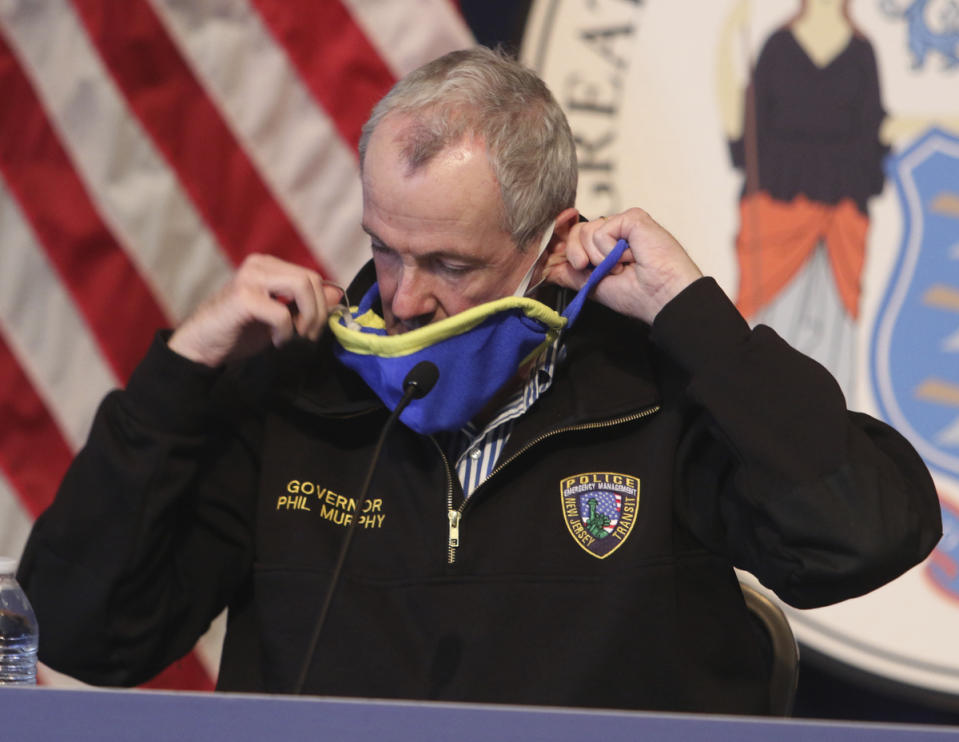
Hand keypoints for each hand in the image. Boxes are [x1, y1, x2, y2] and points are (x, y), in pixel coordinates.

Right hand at [168, 254, 342, 366]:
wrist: (202, 346)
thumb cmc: (240, 331)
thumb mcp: (282, 317)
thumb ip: (306, 304)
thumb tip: (337, 294)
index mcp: (268, 265)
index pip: (312, 277)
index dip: (321, 305)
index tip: (312, 329)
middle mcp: (259, 265)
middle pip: (310, 280)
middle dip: (318, 313)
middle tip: (307, 336)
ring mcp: (249, 278)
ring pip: (301, 287)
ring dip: (306, 318)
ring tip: (294, 336)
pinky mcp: (242, 297)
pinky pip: (281, 312)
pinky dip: (285, 332)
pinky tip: (275, 340)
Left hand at [544, 208, 701, 323]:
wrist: (661, 297)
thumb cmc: (638, 296)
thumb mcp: (593, 287)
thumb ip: (570, 275)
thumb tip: (547, 268)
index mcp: (605, 248)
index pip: (575, 238)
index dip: (563, 247)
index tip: (561, 261)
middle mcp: (614, 234)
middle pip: (575, 232)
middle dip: (578, 256)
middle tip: (599, 271)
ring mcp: (623, 224)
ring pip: (586, 231)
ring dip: (600, 257)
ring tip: (623, 266)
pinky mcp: (633, 218)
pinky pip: (602, 229)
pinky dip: (611, 249)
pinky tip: (630, 257)